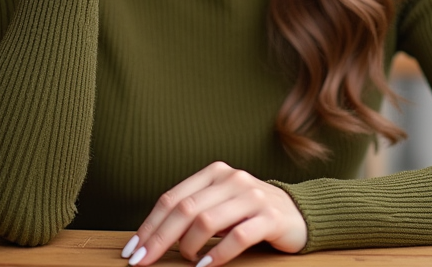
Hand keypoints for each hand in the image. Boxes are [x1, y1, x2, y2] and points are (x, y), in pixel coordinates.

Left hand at [121, 162, 306, 266]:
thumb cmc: (249, 213)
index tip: (133, 249)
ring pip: (206, 221)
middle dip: (160, 239)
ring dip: (190, 247)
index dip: (149, 225)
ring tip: (190, 261)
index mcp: (214, 173)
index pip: (172, 198)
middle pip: (185, 209)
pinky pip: (237, 236)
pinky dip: (217, 254)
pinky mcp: (270, 216)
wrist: (298, 213)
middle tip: (144, 262)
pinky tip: (206, 266)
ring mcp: (252, 196)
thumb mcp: (220, 205)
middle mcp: (232, 179)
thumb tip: (152, 238)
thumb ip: (193, 212)